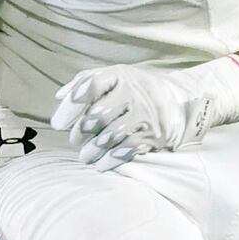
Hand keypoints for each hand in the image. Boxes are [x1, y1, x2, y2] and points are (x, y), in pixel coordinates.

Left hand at [50, 56, 238, 170]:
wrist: (181, 100)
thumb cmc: (137, 89)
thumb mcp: (114, 76)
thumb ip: (86, 82)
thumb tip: (60, 96)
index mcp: (119, 75)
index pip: (91, 86)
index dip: (72, 105)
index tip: (58, 123)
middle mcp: (134, 92)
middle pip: (98, 115)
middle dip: (81, 133)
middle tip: (75, 141)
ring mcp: (146, 114)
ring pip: (111, 136)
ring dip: (93, 150)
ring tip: (85, 156)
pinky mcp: (156, 134)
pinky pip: (128, 150)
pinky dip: (111, 160)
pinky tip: (102, 164)